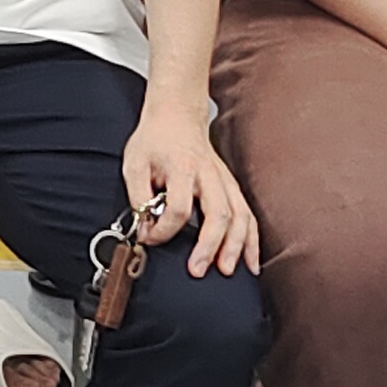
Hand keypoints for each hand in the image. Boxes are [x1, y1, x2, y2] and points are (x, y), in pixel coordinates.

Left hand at [120, 111, 260, 279]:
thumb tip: (145, 228)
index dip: (163, 229)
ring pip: (240, 216)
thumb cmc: (155, 140)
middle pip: (218, 213)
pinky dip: (252, 240)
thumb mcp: (134, 163)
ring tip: (228, 271)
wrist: (177, 116)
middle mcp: (209, 175)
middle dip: (210, 246)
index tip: (149, 238)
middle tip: (197, 270)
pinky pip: (248, 215)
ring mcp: (225, 181)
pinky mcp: (232, 187)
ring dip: (236, 246)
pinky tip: (251, 262)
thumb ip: (138, 196)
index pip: (178, 207)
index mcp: (182, 167)